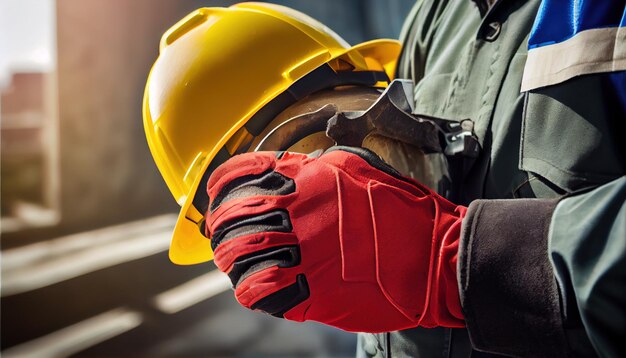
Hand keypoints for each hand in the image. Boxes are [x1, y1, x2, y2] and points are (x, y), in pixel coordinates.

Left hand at [206, 147, 465, 331]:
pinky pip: (259, 291)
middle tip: (222, 230)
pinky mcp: (312, 292)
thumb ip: (319, 167)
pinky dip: (251, 287)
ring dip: (232, 256)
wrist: (436, 258)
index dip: (222, 182)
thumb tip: (290, 168)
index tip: (218, 192)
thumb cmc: (405, 212)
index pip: (243, 173)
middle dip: (220, 223)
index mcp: (310, 179)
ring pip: (239, 255)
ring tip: (238, 258)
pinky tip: (259, 283)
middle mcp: (300, 213)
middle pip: (232, 216)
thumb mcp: (362, 170)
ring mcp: (304, 254)